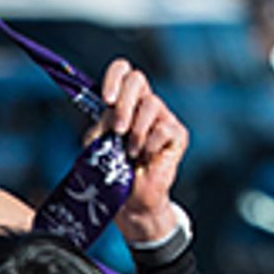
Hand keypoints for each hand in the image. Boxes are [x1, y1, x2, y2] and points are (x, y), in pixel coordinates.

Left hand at [90, 60, 189, 246]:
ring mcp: (163, 117)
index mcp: (125, 102)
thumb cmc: (113, 172)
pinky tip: (146, 157)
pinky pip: (163, 128)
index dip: (114, 77)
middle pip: (138, 79)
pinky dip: (150, 144)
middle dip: (124, 104)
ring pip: (151, 104)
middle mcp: (144, 105)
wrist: (130, 202)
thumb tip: (110, 107)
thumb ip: (100, 122)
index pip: (123, 70)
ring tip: (131, 153)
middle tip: (118, 130)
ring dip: (136, 131)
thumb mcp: (96, 144)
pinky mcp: (177, 134)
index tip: (107, 99)